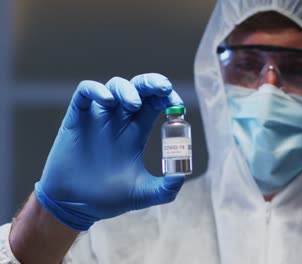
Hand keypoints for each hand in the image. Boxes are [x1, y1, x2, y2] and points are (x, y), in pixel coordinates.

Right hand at [34, 73, 184, 230]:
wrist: (75, 207)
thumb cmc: (109, 199)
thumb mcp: (144, 194)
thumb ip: (166, 188)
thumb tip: (182, 175)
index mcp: (136, 130)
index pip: (156, 102)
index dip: (168, 98)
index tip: (177, 106)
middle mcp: (119, 119)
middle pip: (139, 88)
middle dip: (153, 82)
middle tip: (164, 88)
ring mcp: (98, 117)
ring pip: (115, 86)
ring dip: (127, 89)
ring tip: (134, 104)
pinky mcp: (77, 118)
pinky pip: (85, 92)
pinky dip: (97, 90)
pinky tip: (108, 101)